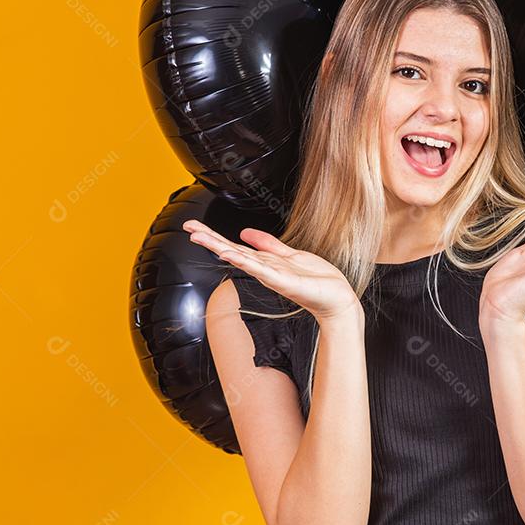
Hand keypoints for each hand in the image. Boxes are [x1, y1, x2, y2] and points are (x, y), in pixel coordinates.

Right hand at [183, 219, 362, 321]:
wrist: (337, 298)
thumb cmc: (317, 280)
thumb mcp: (290, 254)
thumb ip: (268, 243)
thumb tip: (245, 232)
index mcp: (265, 262)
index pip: (234, 246)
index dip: (213, 236)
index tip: (193, 226)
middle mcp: (264, 269)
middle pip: (231, 251)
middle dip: (209, 239)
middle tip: (188, 228)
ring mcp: (272, 275)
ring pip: (241, 258)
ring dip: (220, 247)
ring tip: (200, 237)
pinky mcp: (283, 281)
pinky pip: (260, 269)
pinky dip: (244, 261)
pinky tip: (230, 254)